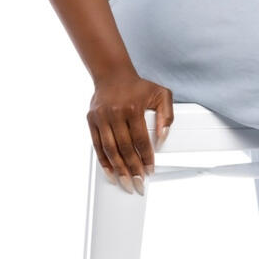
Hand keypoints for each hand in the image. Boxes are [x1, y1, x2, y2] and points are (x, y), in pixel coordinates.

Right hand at [88, 69, 173, 193]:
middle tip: (138, 184)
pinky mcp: (92, 120)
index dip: (145, 158)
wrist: (112, 74)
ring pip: (110, 149)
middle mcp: (115, 113)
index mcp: (133, 108)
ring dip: (118, 170)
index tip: (149, 171)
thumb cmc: (138, 86)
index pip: (141, 140)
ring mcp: (101, 117)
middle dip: (132, 170)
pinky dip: (103, 161)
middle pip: (125, 148)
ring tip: (125, 183)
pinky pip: (97, 145)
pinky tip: (110, 172)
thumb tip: (162, 138)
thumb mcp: (161, 94)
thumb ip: (167, 115)